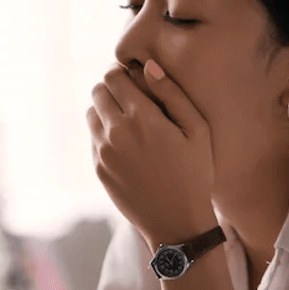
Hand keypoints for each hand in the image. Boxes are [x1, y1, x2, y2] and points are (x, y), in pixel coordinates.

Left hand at [88, 60, 216, 248]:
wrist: (178, 223)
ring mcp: (104, 153)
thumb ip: (172, 93)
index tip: (136, 79)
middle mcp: (117, 133)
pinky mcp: (98, 169)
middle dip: (113, 89)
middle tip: (132, 98)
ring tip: (130, 121)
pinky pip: (94, 139)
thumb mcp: (197, 130)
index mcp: (143, 118)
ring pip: (91, 114)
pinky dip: (105, 134)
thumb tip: (147, 66)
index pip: (114, 77)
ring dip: (106, 110)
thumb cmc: (195, 173)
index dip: (124, 73)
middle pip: (98, 92)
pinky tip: (128, 145)